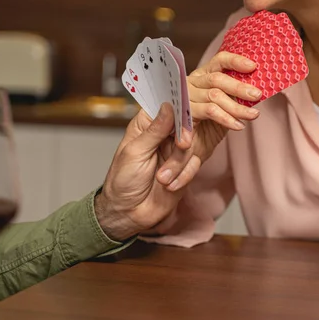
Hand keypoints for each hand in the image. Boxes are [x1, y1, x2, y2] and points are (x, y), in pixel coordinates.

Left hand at [95, 103, 200, 240]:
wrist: (129, 213)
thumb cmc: (123, 180)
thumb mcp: (135, 152)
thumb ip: (154, 130)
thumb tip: (168, 106)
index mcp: (147, 124)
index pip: (168, 106)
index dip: (180, 106)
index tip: (188, 110)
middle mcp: (164, 134)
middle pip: (186, 124)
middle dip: (184, 138)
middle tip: (182, 145)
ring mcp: (176, 151)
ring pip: (193, 146)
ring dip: (179, 164)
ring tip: (162, 178)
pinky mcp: (185, 168)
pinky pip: (195, 165)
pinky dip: (183, 176)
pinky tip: (169, 185)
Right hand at [186, 51, 261, 160]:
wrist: (192, 151)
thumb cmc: (210, 127)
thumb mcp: (227, 108)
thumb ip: (236, 97)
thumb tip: (257, 91)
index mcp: (203, 76)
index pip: (219, 61)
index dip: (235, 61)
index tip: (252, 66)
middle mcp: (192, 82)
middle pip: (217, 79)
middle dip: (239, 87)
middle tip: (257, 95)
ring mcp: (186, 96)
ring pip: (215, 95)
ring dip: (237, 106)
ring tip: (253, 115)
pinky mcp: (184, 113)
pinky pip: (209, 111)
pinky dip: (226, 118)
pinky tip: (238, 125)